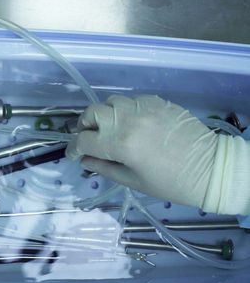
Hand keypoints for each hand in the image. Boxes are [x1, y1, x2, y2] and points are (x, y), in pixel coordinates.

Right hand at [66, 95, 249, 214]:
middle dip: (85, 126)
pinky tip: (131, 123)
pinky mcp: (157, 102)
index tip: (74, 155)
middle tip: (89, 137)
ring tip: (109, 128)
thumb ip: (104, 167)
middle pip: (92, 113)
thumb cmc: (170, 183)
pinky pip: (131, 100)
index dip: (73, 149)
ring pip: (110, 102)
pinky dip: (124, 110)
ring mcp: (143, 108)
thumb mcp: (133, 181)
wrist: (210, 168)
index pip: (83, 141)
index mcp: (120, 145)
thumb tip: (85, 160)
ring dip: (104, 115)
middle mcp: (128, 121)